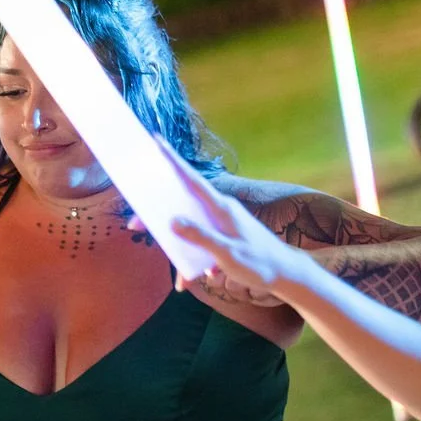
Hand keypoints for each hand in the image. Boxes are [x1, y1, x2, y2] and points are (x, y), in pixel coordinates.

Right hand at [146, 134, 308, 306]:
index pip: (192, 179)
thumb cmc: (260, 263)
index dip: (173, 160)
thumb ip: (200, 236)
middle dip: (159, 216)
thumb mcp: (227, 253)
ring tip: (180, 276)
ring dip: (181, 248)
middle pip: (182, 204)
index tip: (157, 140)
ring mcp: (222, 222)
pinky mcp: (224, 234)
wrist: (286, 274)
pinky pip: (202, 243)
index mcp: (221, 208)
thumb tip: (173, 220)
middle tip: (135, 224)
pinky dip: (197, 260)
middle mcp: (220, 210)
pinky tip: (200, 279)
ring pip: (190, 228)